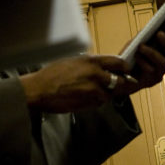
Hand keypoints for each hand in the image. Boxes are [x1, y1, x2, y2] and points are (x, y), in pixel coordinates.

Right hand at [20, 55, 136, 112]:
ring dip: (105, 94)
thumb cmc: (52, 74)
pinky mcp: (89, 103)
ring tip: (94, 92)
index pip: (118, 62)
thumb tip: (102, 68)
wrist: (39, 90)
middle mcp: (96, 75)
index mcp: (92, 62)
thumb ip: (90, 64)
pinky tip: (86, 98)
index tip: (126, 69)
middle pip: (119, 81)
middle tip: (116, 84)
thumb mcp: (74, 61)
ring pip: (109, 94)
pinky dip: (96, 101)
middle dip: (119, 83)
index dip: (124, 67)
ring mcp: (93, 91)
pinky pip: (99, 103)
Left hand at [127, 30, 164, 89]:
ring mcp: (159, 73)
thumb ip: (144, 37)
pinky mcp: (151, 81)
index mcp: (164, 54)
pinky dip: (143, 62)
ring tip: (141, 46)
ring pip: (163, 62)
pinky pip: (151, 70)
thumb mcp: (136, 44)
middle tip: (159, 33)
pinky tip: (136, 56)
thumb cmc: (130, 57)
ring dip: (152, 52)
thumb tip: (150, 28)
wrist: (119, 76)